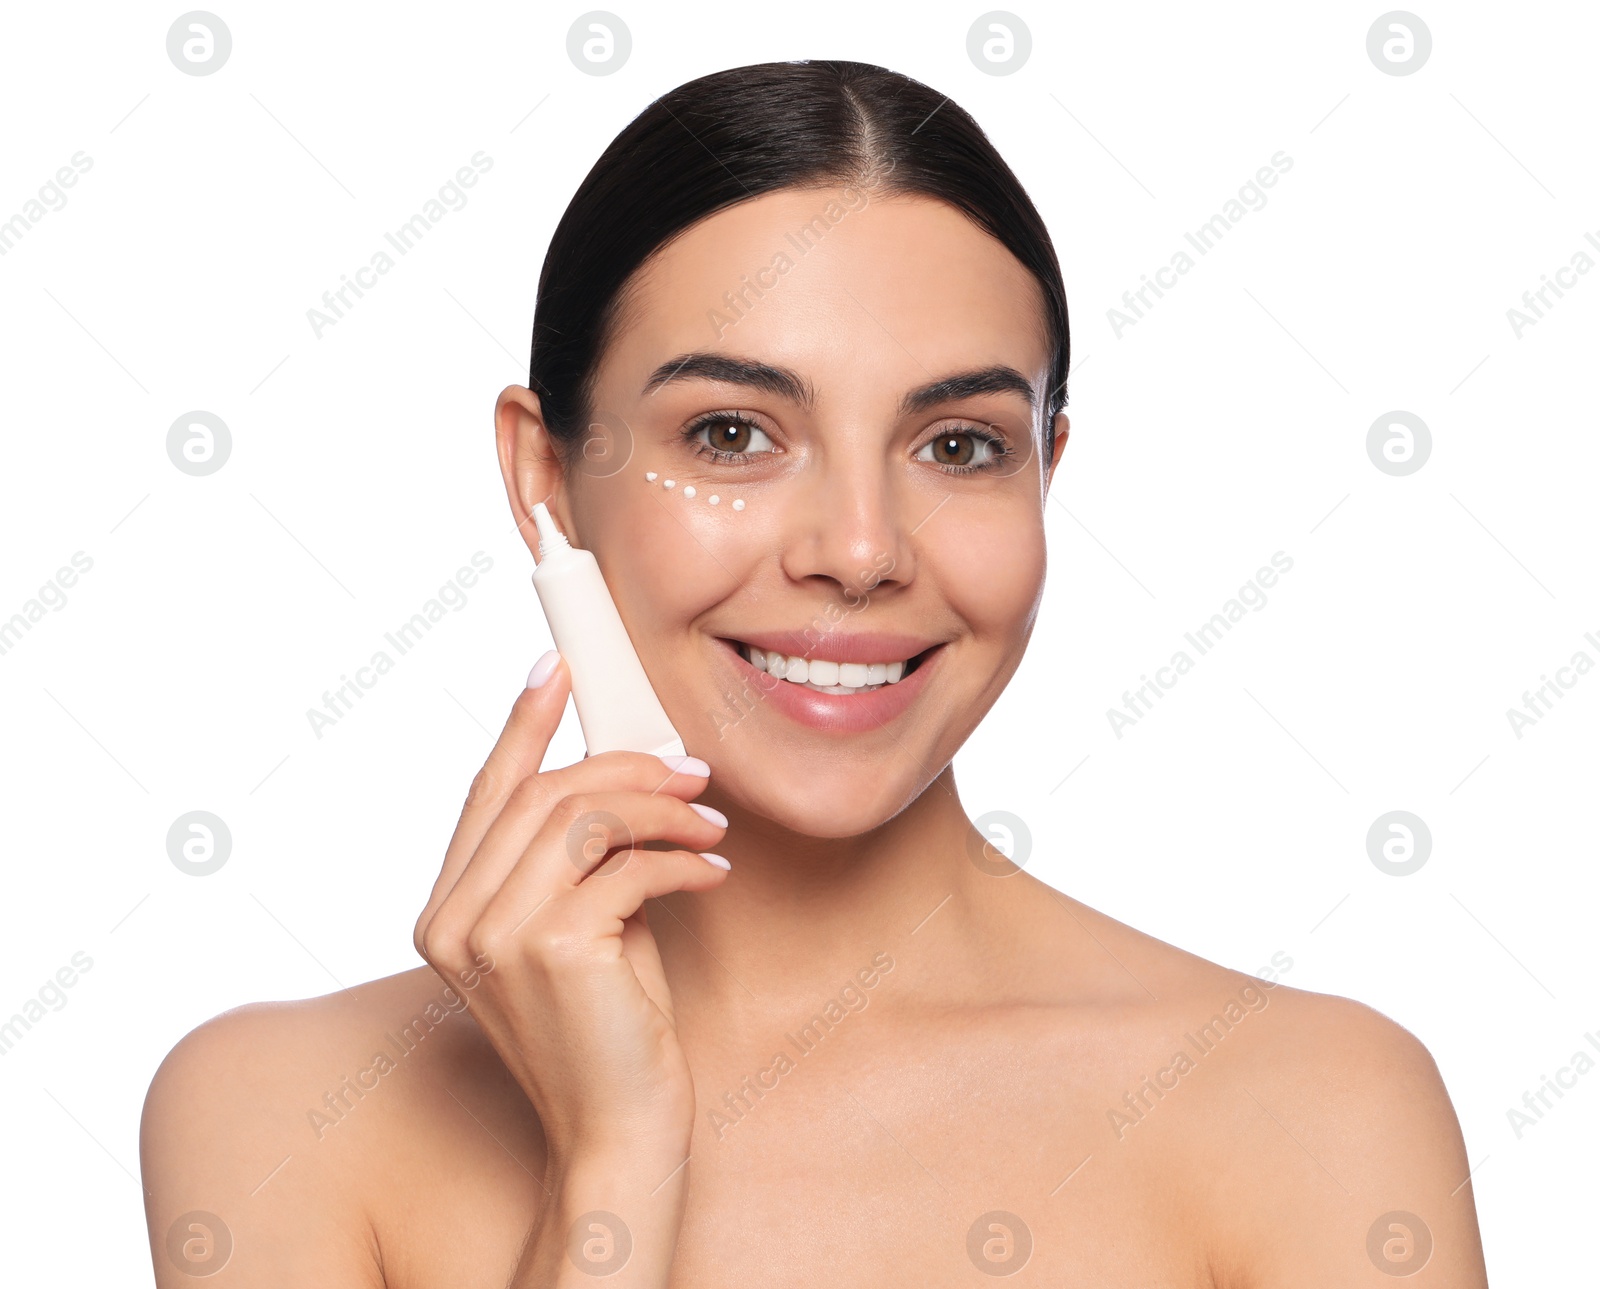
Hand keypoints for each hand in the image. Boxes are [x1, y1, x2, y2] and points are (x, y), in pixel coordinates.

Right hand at [413, 655, 728, 1168]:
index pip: (484, 793)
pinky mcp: (551, 948)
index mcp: (444, 913)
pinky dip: (683, 859)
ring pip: (584, 816)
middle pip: (542, 792)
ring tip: (711, 828)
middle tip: (692, 773)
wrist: (619, 1133)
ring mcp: (494, 936)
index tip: (558, 667)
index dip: (522, 722)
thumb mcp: (579, 925)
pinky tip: (714, 874)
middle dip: (628, 767)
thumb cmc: (608, 1030)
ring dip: (663, 809)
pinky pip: (629, 864)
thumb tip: (623, 771)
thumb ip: (574, 857)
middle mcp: (452, 921)